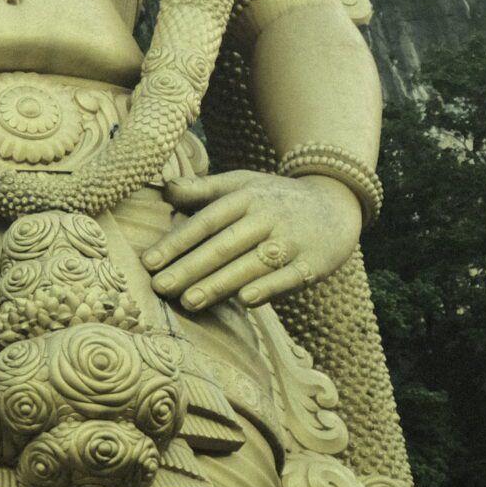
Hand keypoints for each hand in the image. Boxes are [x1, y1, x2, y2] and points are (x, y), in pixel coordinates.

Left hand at [142, 170, 364, 311]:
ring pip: (251, 264)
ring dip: (220, 284)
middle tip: (159, 288)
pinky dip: (269, 288)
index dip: (176, 242)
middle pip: (223, 245)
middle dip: (189, 268)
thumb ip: (203, 189)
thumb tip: (165, 189)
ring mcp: (292, 240)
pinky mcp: (314, 263)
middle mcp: (267, 218)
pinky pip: (289, 277)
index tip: (148, 262)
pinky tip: (244, 300)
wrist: (338, 203)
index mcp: (244, 198)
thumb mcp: (241, 184)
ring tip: (188, 302)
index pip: (205, 222)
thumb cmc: (274, 198)